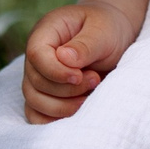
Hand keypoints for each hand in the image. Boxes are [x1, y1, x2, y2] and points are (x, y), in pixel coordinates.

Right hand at [21, 1, 140, 122]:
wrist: (115, 36)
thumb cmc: (107, 28)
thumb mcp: (102, 30)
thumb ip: (85, 45)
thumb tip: (63, 58)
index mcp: (46, 32)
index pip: (36, 55)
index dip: (56, 71)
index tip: (80, 76)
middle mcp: (37, 56)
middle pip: (35, 82)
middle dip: (67, 90)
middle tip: (95, 80)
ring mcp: (38, 76)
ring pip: (35, 101)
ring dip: (63, 107)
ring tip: (89, 97)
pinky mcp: (45, 94)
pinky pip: (37, 114)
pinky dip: (54, 120)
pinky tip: (77, 113)